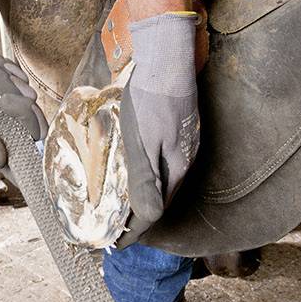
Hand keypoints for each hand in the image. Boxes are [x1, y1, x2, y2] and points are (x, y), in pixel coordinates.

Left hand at [117, 12, 199, 248]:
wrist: (167, 57)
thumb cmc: (150, 100)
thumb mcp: (142, 143)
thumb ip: (145, 180)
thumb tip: (148, 219)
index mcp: (177, 168)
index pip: (155, 211)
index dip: (135, 231)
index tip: (116, 244)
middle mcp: (185, 161)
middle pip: (162, 201)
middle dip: (139, 220)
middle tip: (115, 231)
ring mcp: (185, 145)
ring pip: (164, 184)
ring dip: (144, 200)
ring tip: (123, 210)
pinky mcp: (179, 132)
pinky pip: (164, 167)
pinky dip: (149, 179)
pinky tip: (137, 175)